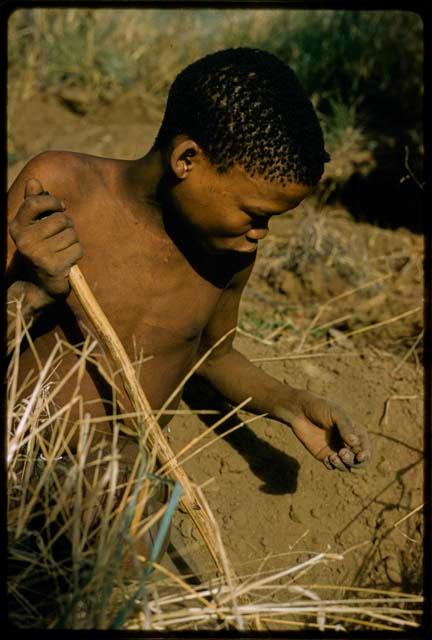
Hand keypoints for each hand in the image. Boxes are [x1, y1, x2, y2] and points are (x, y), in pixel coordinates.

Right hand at [9, 178, 82, 300]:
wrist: (36, 287)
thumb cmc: (38, 252)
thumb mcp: (32, 228)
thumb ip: (33, 205)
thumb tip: (34, 181)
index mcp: (17, 228)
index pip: (34, 203)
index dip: (52, 202)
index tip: (60, 207)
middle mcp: (25, 240)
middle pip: (61, 219)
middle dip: (67, 227)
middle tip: (60, 239)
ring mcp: (39, 254)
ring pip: (72, 235)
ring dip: (72, 242)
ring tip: (61, 252)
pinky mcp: (54, 266)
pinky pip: (77, 249)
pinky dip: (76, 254)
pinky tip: (66, 262)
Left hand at [278, 389, 369, 471]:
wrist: (299, 411)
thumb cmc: (320, 408)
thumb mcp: (335, 414)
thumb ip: (346, 427)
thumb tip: (355, 443)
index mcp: (356, 432)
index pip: (365, 448)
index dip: (365, 455)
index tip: (360, 456)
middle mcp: (348, 443)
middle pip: (358, 462)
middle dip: (353, 462)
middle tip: (342, 453)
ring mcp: (336, 450)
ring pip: (346, 466)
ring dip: (342, 465)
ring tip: (333, 456)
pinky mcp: (324, 455)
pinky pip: (332, 466)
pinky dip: (332, 465)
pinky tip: (327, 458)